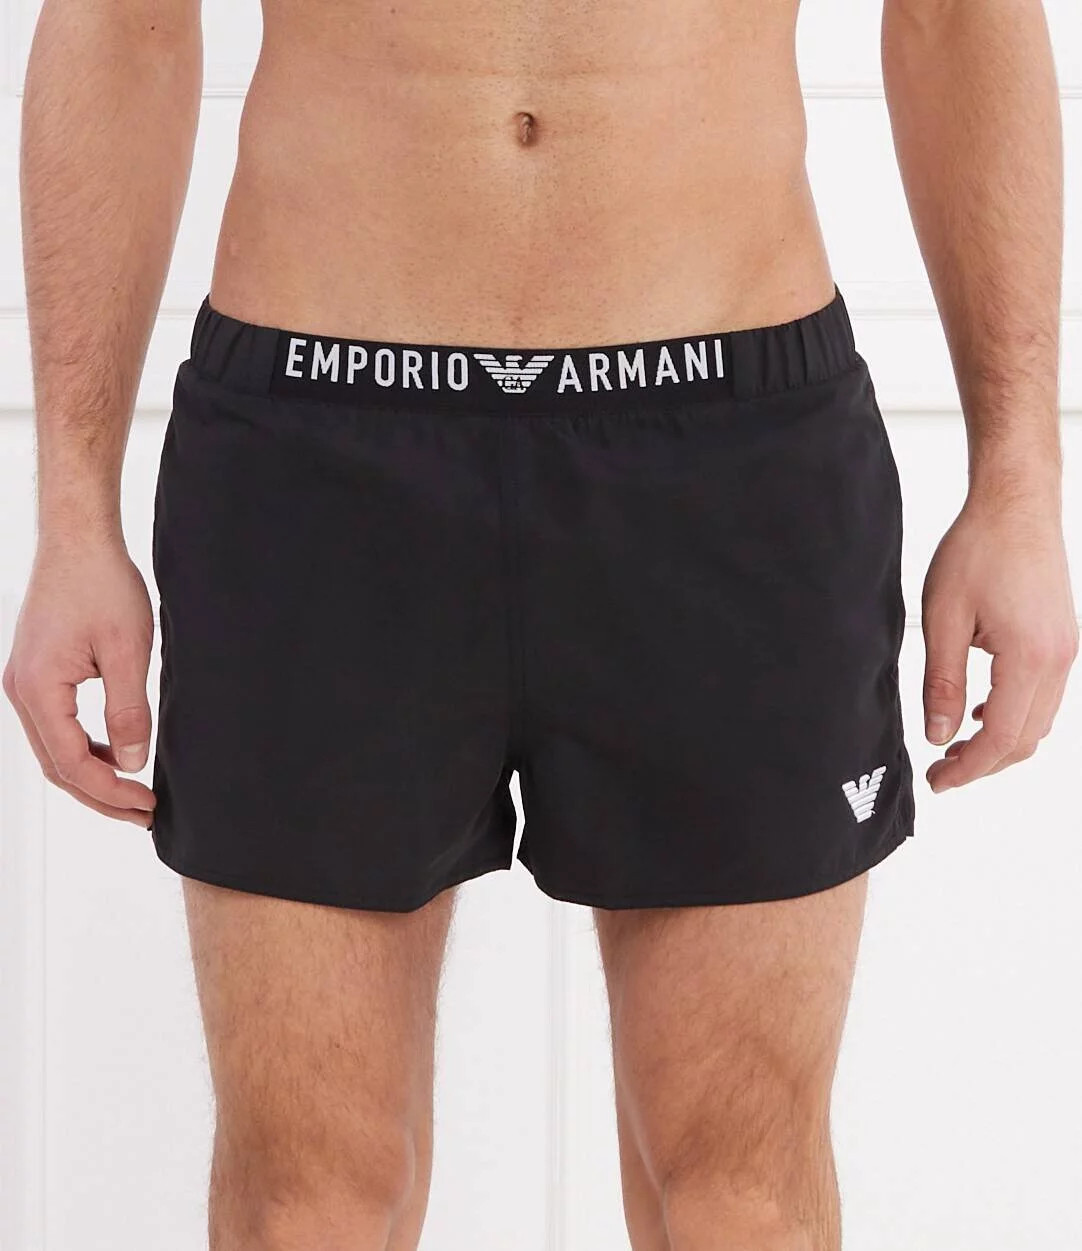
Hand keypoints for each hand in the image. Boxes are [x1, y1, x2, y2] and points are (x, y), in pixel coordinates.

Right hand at [3, 539, 156, 825]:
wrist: (79, 541)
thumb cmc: (103, 585)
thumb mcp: (128, 651)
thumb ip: (129, 711)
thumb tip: (133, 763)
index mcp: (39, 690)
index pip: (73, 763)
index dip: (112, 792)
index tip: (148, 805)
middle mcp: (21, 691)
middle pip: (58, 766)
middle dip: (102, 795)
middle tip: (144, 814)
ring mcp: (24, 682)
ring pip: (55, 749)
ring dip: (93, 774)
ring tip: (134, 792)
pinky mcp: (36, 673)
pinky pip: (56, 726)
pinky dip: (84, 748)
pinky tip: (115, 753)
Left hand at [922, 494, 1077, 791]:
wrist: (1015, 506)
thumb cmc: (978, 550)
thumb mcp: (943, 618)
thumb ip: (942, 682)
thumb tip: (939, 736)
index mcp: (1030, 658)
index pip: (1002, 738)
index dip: (968, 769)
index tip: (937, 782)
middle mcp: (1059, 660)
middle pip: (1026, 739)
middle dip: (983, 763)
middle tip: (940, 772)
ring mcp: (1065, 651)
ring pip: (1038, 721)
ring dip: (1000, 741)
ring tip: (954, 747)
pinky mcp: (1060, 640)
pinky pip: (1043, 696)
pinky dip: (1014, 715)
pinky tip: (980, 712)